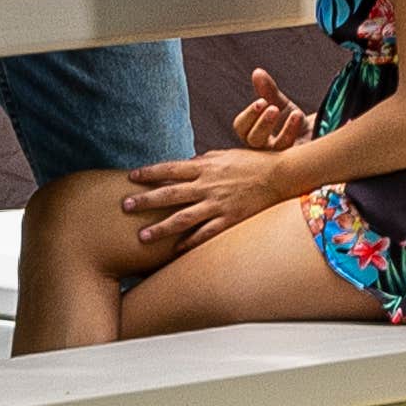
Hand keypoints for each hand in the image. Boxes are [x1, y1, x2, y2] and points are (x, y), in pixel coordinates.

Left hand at [117, 147, 286, 265]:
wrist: (280, 174)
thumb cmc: (252, 163)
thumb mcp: (224, 155)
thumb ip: (203, 160)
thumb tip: (186, 163)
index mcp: (205, 166)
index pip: (170, 168)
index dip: (149, 173)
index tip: (131, 177)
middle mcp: (207, 185)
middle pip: (170, 193)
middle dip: (145, 200)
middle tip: (125, 206)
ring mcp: (218, 204)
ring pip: (183, 218)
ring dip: (161, 228)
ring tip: (142, 236)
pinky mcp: (229, 219)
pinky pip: (205, 233)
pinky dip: (190, 242)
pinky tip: (175, 251)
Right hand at [226, 73, 315, 152]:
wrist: (321, 133)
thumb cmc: (294, 120)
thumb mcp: (282, 104)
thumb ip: (268, 91)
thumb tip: (257, 72)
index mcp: (254, 133)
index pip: (241, 127)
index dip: (248, 115)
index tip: (261, 101)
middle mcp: (263, 148)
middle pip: (253, 140)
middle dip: (262, 123)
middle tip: (273, 108)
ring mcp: (279, 157)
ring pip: (273, 149)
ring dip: (282, 129)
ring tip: (293, 113)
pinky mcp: (297, 161)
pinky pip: (293, 152)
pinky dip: (295, 133)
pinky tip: (299, 118)